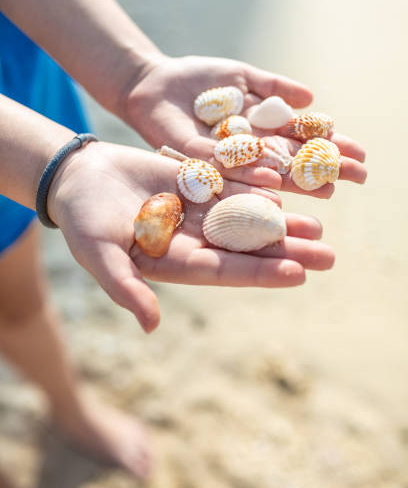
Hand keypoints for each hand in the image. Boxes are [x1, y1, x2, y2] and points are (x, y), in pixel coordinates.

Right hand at [47, 142, 333, 332]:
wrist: (78, 177)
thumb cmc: (81, 220)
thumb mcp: (98, 254)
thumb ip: (125, 286)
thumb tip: (150, 326)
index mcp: (175, 261)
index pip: (225, 271)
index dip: (260, 272)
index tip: (297, 272)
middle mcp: (193, 238)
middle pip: (246, 246)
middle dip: (285, 250)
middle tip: (326, 254)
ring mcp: (196, 209)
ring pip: (246, 216)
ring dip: (281, 221)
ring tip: (318, 224)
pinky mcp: (195, 180)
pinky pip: (231, 183)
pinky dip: (257, 186)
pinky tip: (286, 188)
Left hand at [124, 55, 365, 196]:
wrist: (155, 82)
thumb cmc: (198, 79)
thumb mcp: (242, 76)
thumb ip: (273, 87)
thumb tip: (312, 98)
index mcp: (260, 130)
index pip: (302, 141)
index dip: (330, 147)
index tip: (360, 154)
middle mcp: (247, 150)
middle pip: (292, 161)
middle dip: (325, 168)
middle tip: (359, 177)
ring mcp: (225, 159)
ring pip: (266, 172)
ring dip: (299, 181)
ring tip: (329, 189)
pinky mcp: (198, 162)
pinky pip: (227, 171)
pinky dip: (251, 178)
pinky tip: (275, 183)